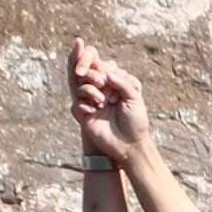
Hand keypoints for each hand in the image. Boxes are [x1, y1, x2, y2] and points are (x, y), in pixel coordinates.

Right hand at [68, 41, 149, 167]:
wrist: (130, 145)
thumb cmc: (135, 121)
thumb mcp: (134, 99)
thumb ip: (124, 84)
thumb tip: (108, 73)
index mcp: (113, 84)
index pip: (102, 67)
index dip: (102, 69)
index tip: (111, 81)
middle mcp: (100, 91)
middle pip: (87, 73)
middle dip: (93, 75)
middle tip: (102, 84)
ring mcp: (91, 103)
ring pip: (81, 87)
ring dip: (90, 91)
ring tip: (103, 103)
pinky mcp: (83, 116)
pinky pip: (76, 105)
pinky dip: (84, 106)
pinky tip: (94, 112)